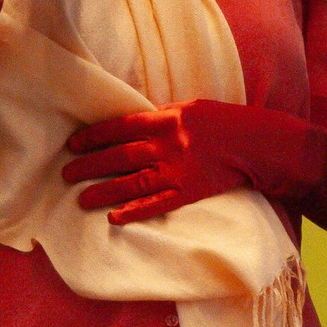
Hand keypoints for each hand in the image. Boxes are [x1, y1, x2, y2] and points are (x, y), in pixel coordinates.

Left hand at [63, 99, 316, 225]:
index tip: (74, 144)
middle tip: (66, 173)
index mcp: (169, 117)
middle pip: (121, 156)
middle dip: (90, 165)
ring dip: (104, 191)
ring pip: (132, 183)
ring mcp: (180, 171)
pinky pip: (158, 204)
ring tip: (81, 199)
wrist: (260, 146)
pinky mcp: (191, 192)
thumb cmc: (226, 123)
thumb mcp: (192, 109)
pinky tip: (115, 217)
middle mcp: (170, 144)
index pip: (121, 126)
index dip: (95, 136)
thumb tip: (129, 127)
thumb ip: (162, 117)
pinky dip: (135, 211)